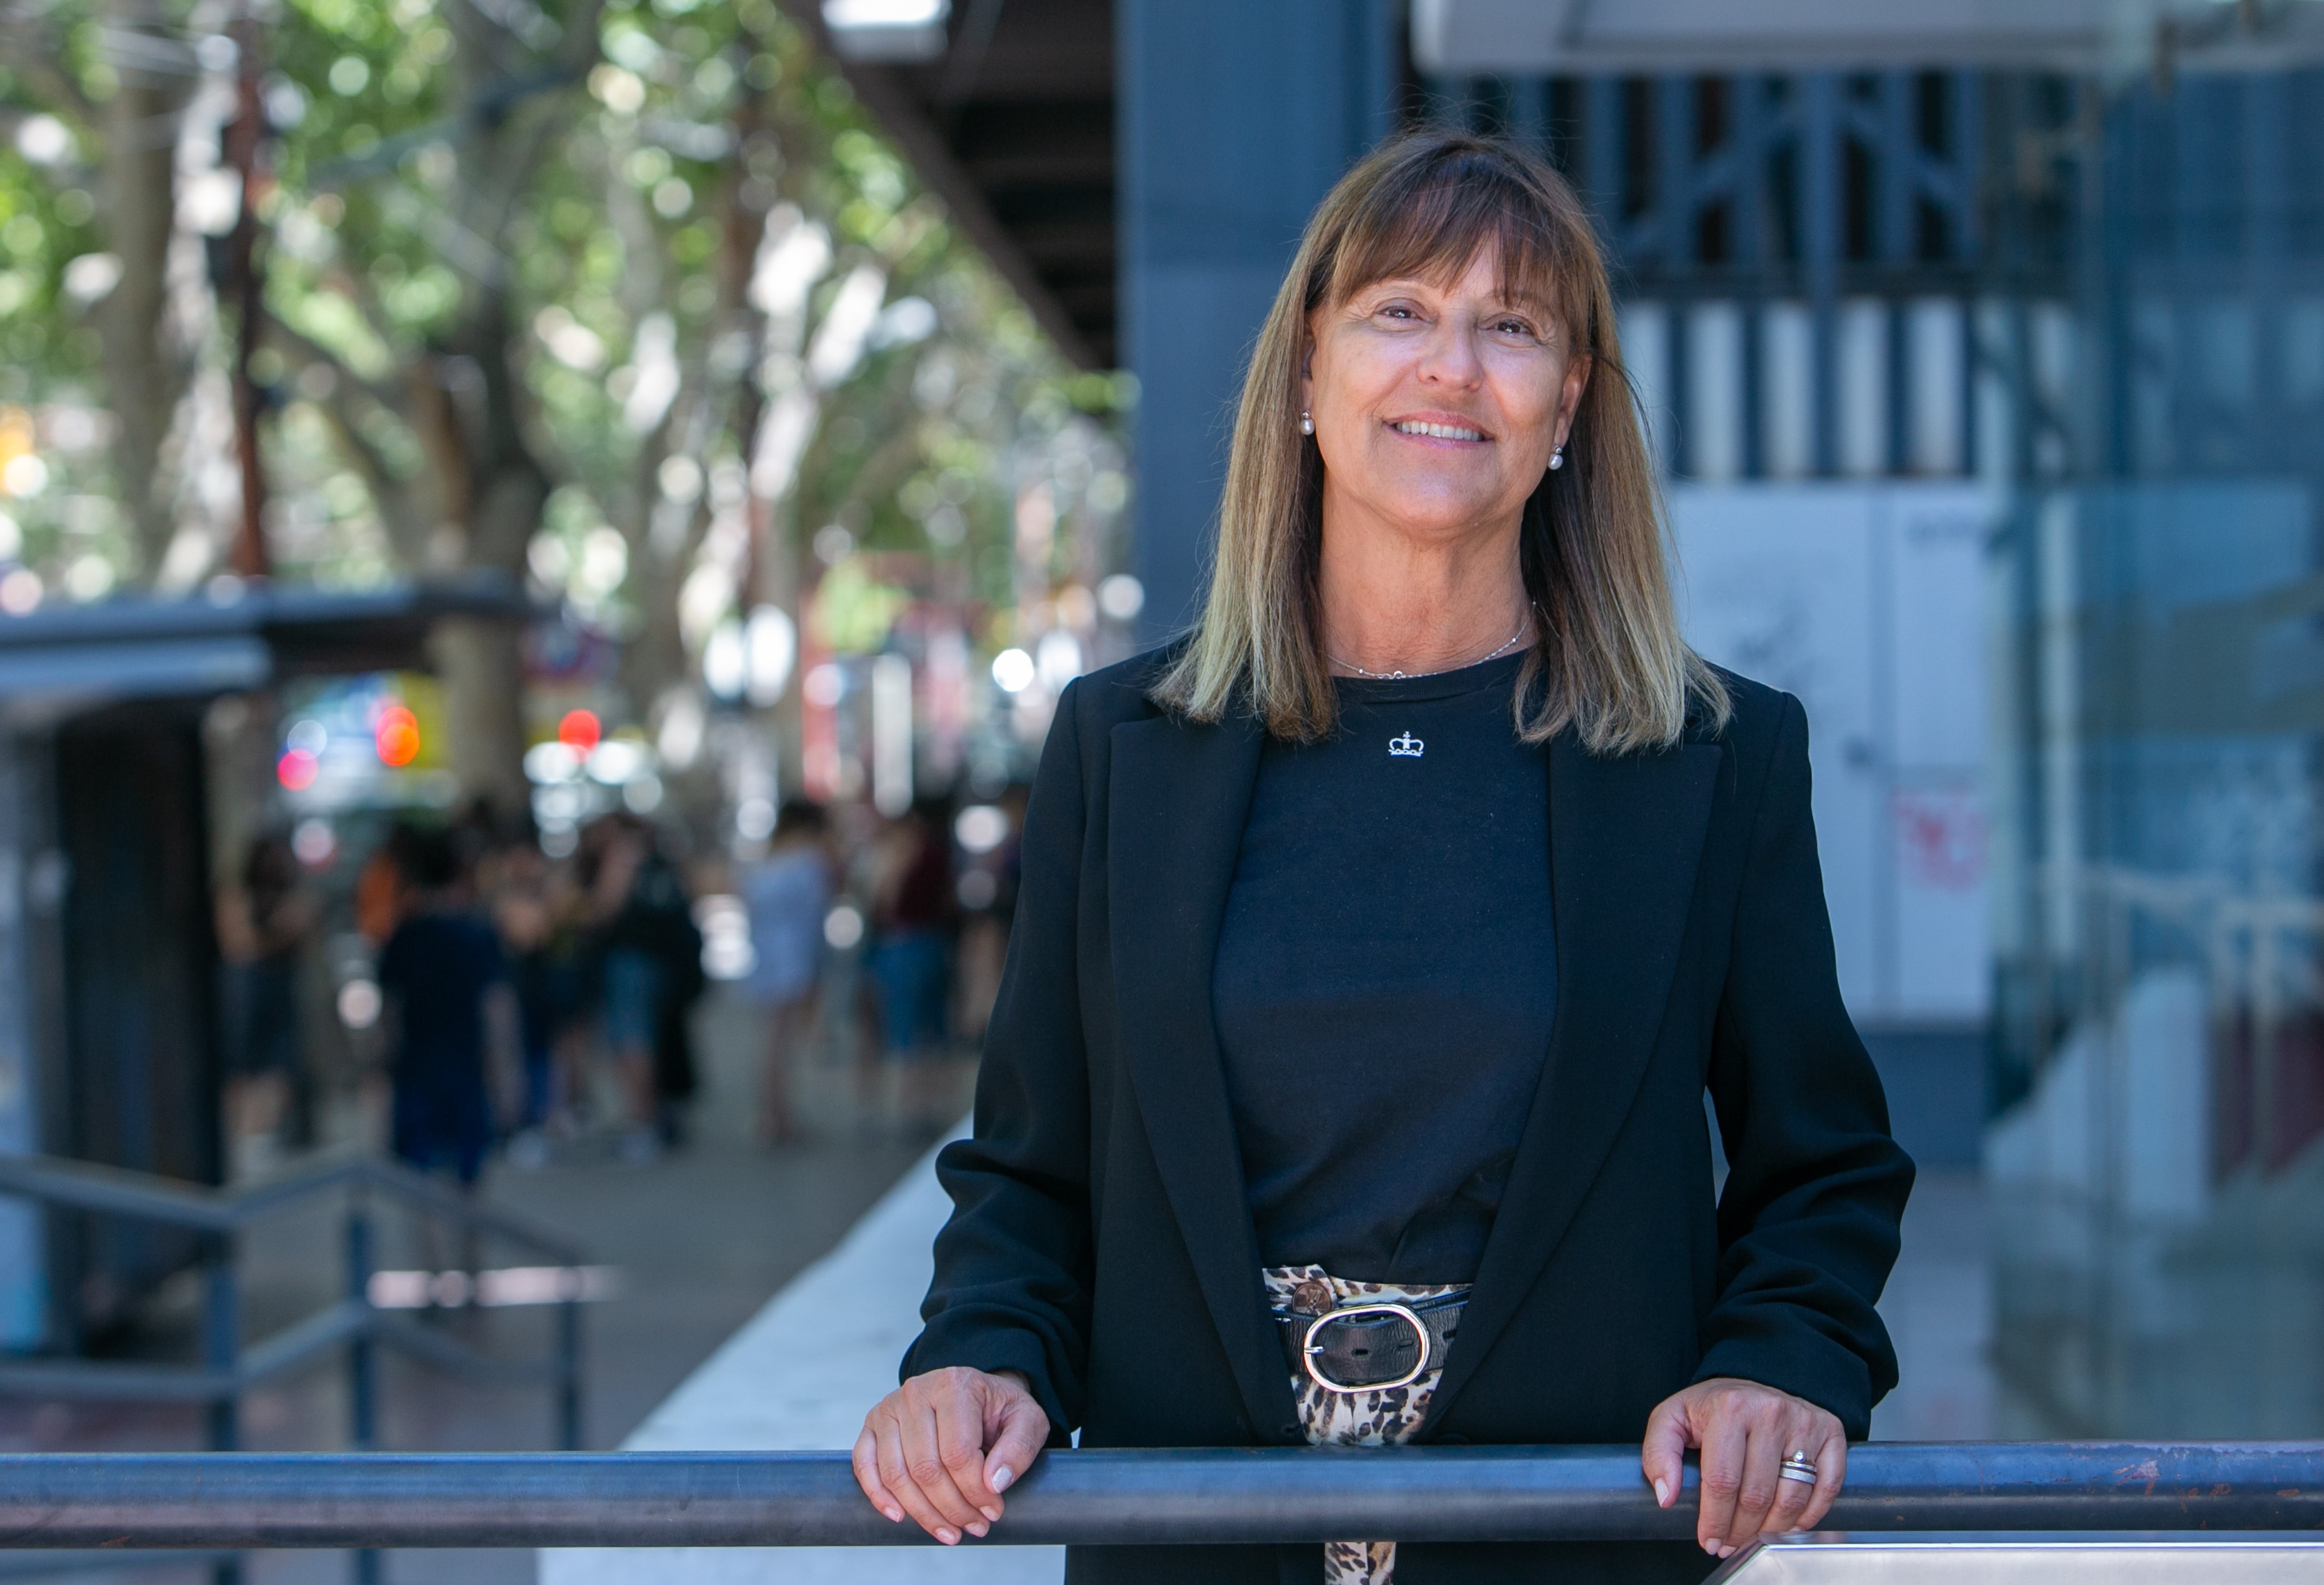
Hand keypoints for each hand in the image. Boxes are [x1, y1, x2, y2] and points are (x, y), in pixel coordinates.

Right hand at [854, 1367, 1050, 1545]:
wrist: (973, 1392)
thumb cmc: (998, 1409)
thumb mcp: (1027, 1419)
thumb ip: (1019, 1447)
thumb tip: (995, 1483)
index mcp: (954, 1385)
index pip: (958, 1453)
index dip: (975, 1491)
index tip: (994, 1510)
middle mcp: (916, 1392)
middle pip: (926, 1469)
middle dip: (953, 1508)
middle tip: (976, 1527)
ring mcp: (889, 1408)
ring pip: (897, 1475)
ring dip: (923, 1513)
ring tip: (951, 1531)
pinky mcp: (872, 1425)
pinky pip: (864, 1466)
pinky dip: (879, 1496)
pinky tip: (899, 1517)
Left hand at [1641, 1377, 1843, 1558]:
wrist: (1755, 1380)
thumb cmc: (1713, 1407)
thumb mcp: (1672, 1418)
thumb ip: (1659, 1454)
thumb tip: (1666, 1496)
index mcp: (1729, 1408)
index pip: (1722, 1481)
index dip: (1715, 1520)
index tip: (1709, 1540)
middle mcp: (1770, 1412)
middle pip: (1757, 1495)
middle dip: (1740, 1531)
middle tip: (1729, 1543)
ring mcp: (1804, 1422)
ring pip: (1792, 1498)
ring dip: (1772, 1530)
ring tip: (1754, 1536)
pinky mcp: (1829, 1432)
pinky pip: (1826, 1487)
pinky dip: (1809, 1515)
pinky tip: (1789, 1524)